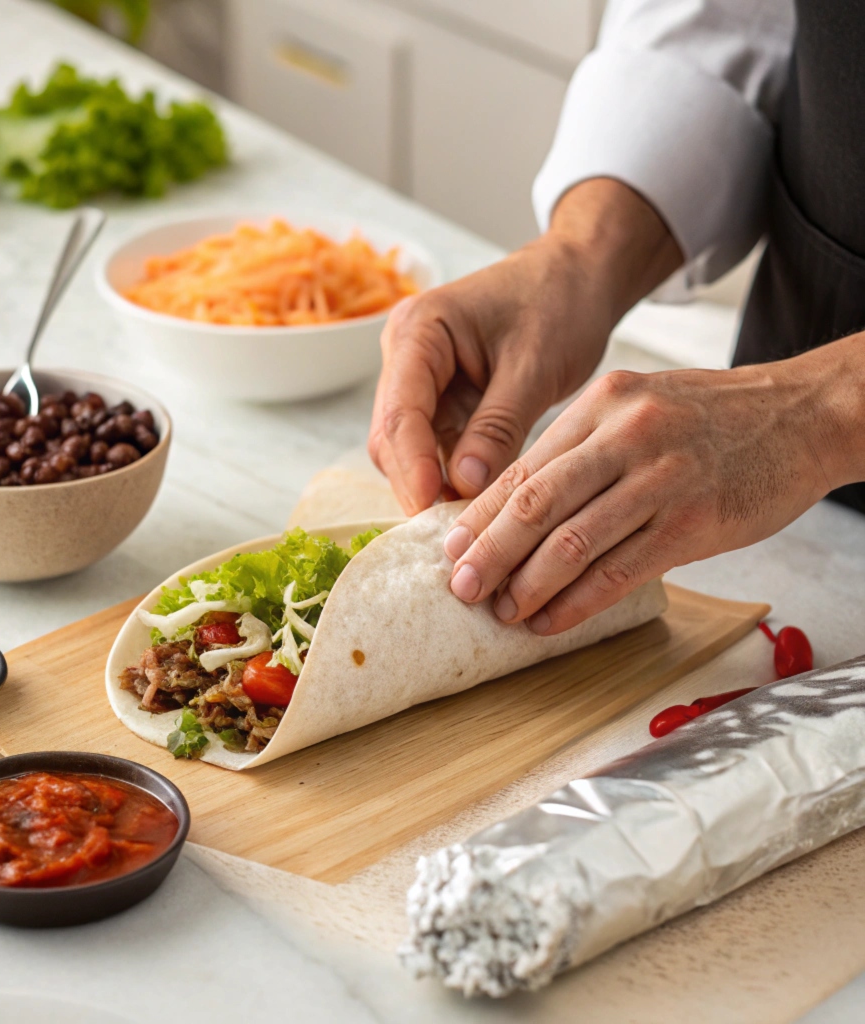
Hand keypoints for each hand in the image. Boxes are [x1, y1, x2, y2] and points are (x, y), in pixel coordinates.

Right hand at [369, 179, 683, 513]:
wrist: (578, 276)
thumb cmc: (560, 303)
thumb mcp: (534, 366)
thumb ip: (497, 426)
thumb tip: (463, 486)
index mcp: (419, 331)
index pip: (400, 410)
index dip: (412, 466)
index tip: (430, 511)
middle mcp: (406, 356)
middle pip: (392, 436)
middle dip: (418, 483)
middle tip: (451, 533)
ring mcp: (420, 381)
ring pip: (409, 449)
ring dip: (434, 486)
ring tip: (467, 527)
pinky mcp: (441, 402)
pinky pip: (437, 449)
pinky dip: (452, 477)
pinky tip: (475, 507)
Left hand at [442, 347, 860, 634]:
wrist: (803, 415)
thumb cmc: (712, 417)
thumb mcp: (638, 406)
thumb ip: (582, 448)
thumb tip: (518, 506)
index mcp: (602, 404)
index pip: (523, 468)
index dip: (480, 515)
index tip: (450, 548)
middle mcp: (626, 436)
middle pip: (535, 504)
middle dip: (489, 552)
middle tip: (460, 587)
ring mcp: (661, 479)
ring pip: (573, 542)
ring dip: (527, 585)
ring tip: (500, 611)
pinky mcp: (694, 522)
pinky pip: (619, 571)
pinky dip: (577, 602)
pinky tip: (550, 621)